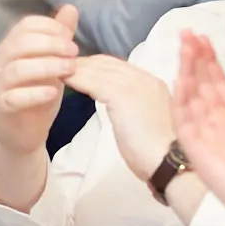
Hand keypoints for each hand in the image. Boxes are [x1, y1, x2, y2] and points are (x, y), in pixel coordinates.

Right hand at [0, 6, 79, 156]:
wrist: (25, 134)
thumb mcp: (52, 63)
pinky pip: (12, 98)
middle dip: (51, 44)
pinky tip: (53, 93)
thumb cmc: (38, 95)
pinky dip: (33, 94)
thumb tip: (70, 8)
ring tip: (70, 69)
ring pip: (16, 69)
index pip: (25, 25)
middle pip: (20, 43)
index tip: (70, 39)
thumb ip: (59, 37)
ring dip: (46, 66)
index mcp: (10, 48)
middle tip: (74, 53)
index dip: (49, 28)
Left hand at [67, 54, 175, 182]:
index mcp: (152, 84)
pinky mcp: (122, 95)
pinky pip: (92, 81)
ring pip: (97, 69)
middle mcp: (144, 78)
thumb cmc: (156, 153)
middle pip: (106, 63)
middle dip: (82, 63)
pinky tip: (62, 79)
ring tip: (54, 69)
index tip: (76, 69)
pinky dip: (75, 78)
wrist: (169, 163)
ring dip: (75, 68)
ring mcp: (135, 84)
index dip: (95, 66)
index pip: (117, 66)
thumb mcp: (145, 123)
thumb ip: (133, 109)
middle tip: (59, 65)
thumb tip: (119, 109)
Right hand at [174, 31, 224, 225]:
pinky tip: (181, 79)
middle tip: (188, 33)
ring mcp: (208, 137)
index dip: (211, 61)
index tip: (204, 38)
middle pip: (203, 84)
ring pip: (191, 97)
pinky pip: (184, 121)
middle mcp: (222, 124)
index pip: (221, 84)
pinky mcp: (199, 151)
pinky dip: (181, 100)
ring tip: (185, 46)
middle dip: (195, 58)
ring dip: (186, 71)